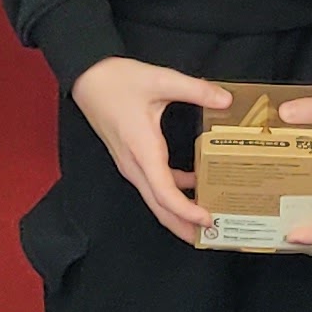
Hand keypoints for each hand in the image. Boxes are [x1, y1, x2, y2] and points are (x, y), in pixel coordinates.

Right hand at [73, 57, 226, 242]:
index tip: (208, 220)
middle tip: (212, 235)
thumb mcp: (161, 79)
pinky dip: (172, 191)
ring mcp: (130, 164)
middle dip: (183, 226)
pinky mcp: (130, 158)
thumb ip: (196, 90)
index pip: (165, 194)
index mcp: (143, 151)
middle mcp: (134, 165)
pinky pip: (152, 184)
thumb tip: (225, 100)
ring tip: (205, 216)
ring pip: (155, 198)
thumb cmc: (117, 80)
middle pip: (159, 207)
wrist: (87, 77)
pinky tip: (193, 183)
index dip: (187, 211)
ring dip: (178, 211)